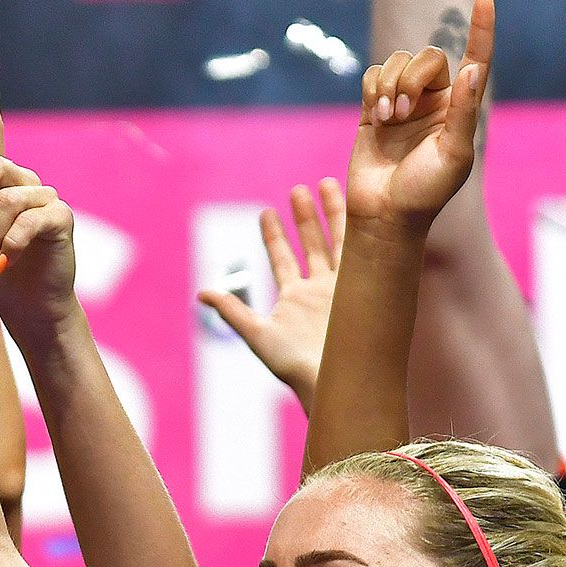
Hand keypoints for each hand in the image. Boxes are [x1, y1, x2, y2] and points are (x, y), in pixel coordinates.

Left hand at [202, 179, 346, 408]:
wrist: (331, 381)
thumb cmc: (292, 365)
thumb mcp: (257, 335)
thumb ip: (233, 311)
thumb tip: (201, 292)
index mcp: (293, 297)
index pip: (281, 258)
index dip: (273, 235)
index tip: (266, 212)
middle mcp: (318, 289)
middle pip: (311, 244)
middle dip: (306, 216)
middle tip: (299, 189)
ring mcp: (342, 288)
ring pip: (337, 243)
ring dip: (332, 215)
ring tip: (328, 185)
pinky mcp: (364, 290)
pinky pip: (362, 254)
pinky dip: (361, 233)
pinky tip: (363, 209)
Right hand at [347, 0, 491, 235]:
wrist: (384, 213)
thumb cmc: (425, 192)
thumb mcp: (454, 155)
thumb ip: (462, 112)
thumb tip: (471, 69)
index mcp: (461, 108)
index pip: (476, 58)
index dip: (481, 27)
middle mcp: (435, 99)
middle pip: (427, 57)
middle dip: (411, 78)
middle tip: (402, 113)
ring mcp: (403, 103)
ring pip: (396, 63)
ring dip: (390, 85)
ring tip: (387, 118)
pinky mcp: (372, 108)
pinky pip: (373, 75)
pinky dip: (373, 88)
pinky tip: (375, 116)